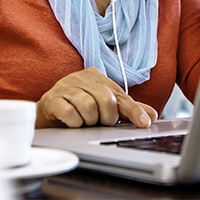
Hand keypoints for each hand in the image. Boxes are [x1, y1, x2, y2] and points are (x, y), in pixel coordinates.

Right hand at [35, 67, 158, 128]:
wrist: (48, 113)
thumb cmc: (78, 108)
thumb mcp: (104, 107)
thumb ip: (127, 109)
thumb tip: (151, 115)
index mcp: (96, 76)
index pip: (121, 95)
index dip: (134, 110)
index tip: (144, 123)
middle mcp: (81, 77)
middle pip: (106, 99)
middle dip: (106, 118)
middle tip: (100, 123)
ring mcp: (64, 87)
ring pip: (88, 107)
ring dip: (89, 121)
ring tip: (84, 122)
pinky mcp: (51, 99)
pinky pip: (70, 113)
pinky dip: (75, 123)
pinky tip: (72, 123)